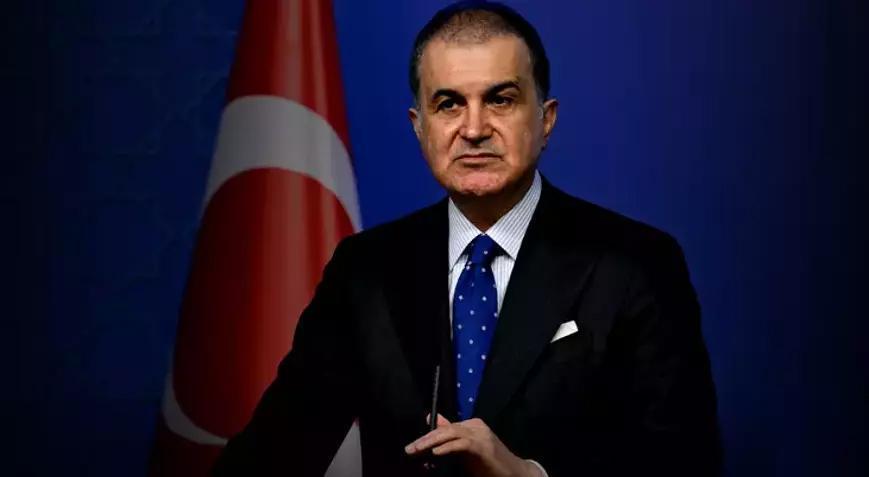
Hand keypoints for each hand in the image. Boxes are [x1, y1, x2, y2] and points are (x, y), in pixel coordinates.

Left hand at [404, 414, 542, 476]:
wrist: (515, 475)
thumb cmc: (489, 466)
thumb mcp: (466, 451)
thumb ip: (451, 436)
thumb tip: (433, 419)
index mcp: (472, 425)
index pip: (445, 428)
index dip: (427, 437)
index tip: (413, 448)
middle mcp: (476, 426)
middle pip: (446, 429)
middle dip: (425, 439)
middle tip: (409, 449)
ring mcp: (481, 435)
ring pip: (451, 433)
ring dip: (431, 442)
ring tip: (417, 450)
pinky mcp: (483, 447)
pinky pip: (461, 444)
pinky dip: (447, 448)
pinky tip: (435, 453)